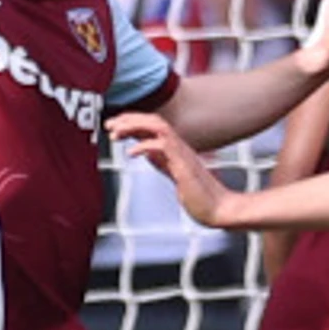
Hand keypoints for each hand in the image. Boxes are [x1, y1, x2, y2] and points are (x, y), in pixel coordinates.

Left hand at [110, 113, 235, 227]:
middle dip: (128, 119)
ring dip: (134, 126)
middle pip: (153, 120)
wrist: (219, 210)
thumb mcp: (175, 175)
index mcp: (176, 149)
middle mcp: (179, 147)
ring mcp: (182, 154)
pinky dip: (144, 146)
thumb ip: (162, 162)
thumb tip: (147, 152)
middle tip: (109, 125)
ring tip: (116, 133)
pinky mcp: (184, 166)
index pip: (152, 126)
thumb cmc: (201, 197)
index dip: (131, 122)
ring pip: (158, 127)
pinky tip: (131, 153)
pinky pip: (163, 146)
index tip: (113, 127)